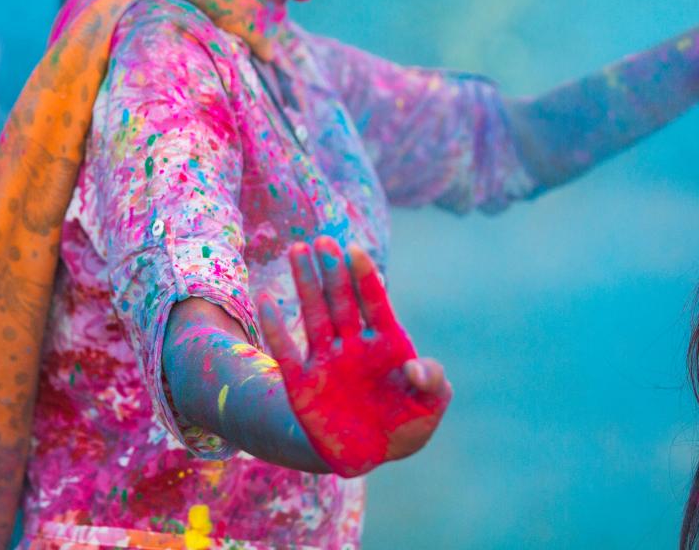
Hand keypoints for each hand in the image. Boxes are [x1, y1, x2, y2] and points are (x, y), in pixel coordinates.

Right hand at [258, 235, 451, 476]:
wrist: (372, 455)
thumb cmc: (407, 424)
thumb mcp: (430, 406)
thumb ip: (432, 382)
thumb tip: (412, 367)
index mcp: (386, 343)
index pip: (374, 303)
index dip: (365, 278)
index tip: (356, 250)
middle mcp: (353, 344)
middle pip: (341, 301)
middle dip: (333, 272)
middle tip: (323, 242)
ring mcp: (326, 359)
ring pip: (314, 314)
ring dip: (306, 284)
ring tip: (298, 250)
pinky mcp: (302, 382)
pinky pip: (285, 352)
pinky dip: (275, 327)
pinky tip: (266, 300)